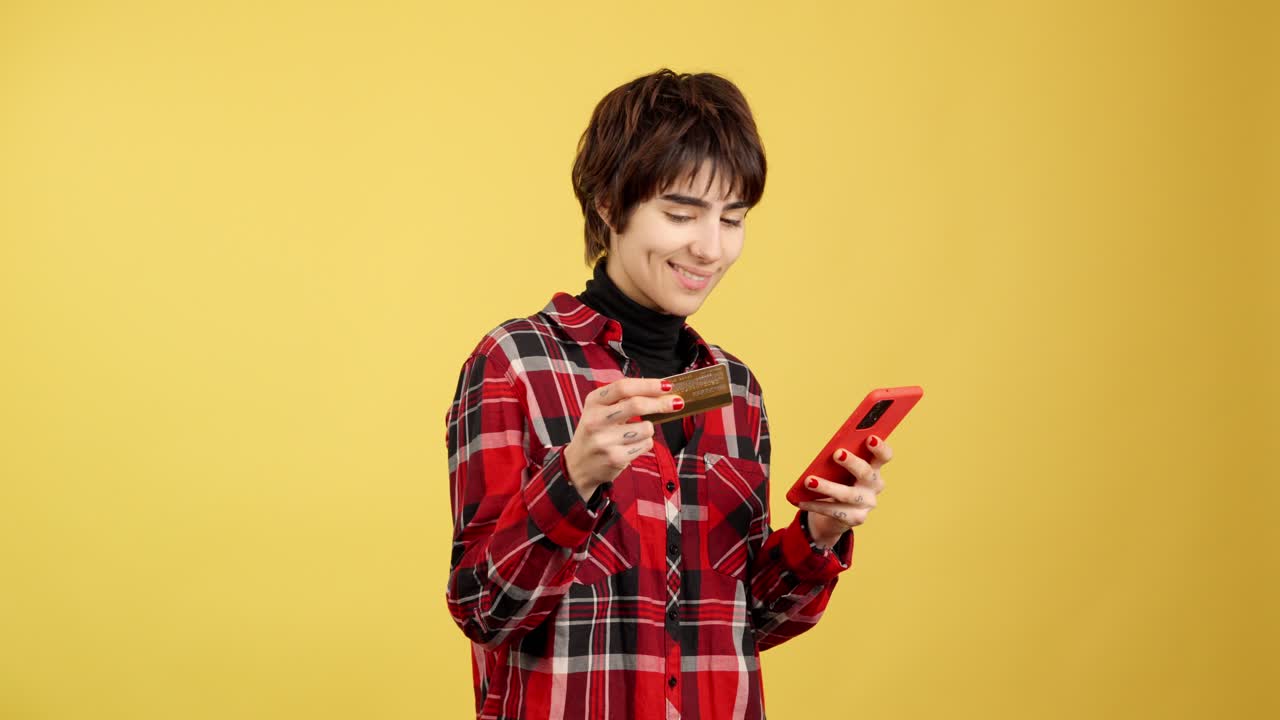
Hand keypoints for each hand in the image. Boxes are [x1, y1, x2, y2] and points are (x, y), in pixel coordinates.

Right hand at [563, 377, 683, 500]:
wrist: (578, 466)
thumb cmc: (596, 432)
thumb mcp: (599, 410)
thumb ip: (623, 399)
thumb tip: (661, 390)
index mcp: (593, 402)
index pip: (623, 387)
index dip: (648, 385)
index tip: (667, 385)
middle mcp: (596, 420)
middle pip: (636, 405)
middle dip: (661, 403)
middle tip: (676, 403)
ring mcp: (605, 441)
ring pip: (646, 428)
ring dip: (650, 429)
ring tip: (638, 433)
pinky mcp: (615, 458)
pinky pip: (645, 445)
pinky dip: (646, 443)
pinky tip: (633, 445)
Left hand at [797, 435, 892, 547]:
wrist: (836, 513)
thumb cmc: (838, 480)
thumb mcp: (840, 469)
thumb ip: (839, 459)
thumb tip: (826, 453)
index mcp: (874, 468)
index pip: (884, 456)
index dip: (880, 447)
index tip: (870, 438)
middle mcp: (874, 485)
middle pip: (866, 473)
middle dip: (852, 462)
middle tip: (837, 453)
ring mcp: (867, 503)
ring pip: (847, 494)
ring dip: (827, 486)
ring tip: (809, 481)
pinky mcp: (856, 518)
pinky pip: (834, 511)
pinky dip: (816, 505)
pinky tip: (802, 500)